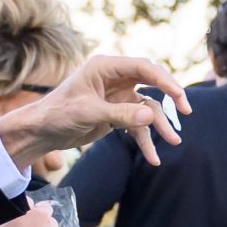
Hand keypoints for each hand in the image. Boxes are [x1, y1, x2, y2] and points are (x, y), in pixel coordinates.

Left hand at [0, 52, 189, 169]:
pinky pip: (138, 125)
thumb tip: (152, 117)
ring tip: (174, 143)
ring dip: (160, 126)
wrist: (41, 132)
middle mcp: (114, 78)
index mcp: (105, 67)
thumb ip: (120, 114)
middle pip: (152, 83)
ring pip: (148, 108)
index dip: (164, 80)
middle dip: (169, 98)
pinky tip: (153, 158)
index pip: (143, 68)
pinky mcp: (117, 113)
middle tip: (185, 112)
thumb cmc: (57, 114)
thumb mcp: (88, 113)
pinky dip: (146, 141)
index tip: (179, 97)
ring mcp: (118, 96)